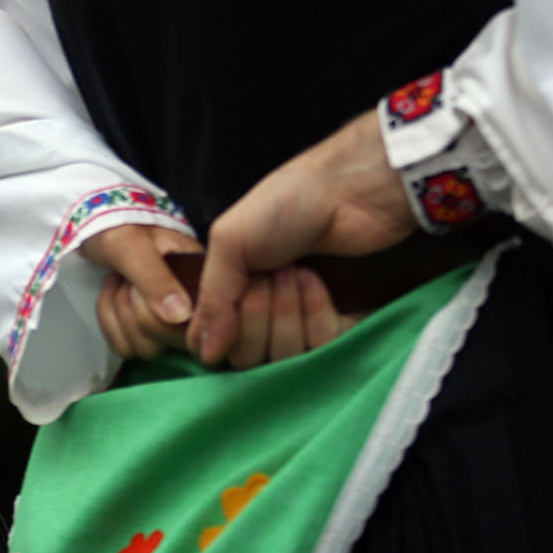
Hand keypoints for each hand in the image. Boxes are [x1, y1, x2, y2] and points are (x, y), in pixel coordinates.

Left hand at [82, 222, 202, 360]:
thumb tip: (181, 317)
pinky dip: (108, 320)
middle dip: (130, 308)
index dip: (155, 312)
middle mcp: (193, 309)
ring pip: (143, 348)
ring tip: (120, 282)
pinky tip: (113, 294)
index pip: (189, 328)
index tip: (138, 283)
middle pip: (162, 344)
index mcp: (202, 283)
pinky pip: (126, 347)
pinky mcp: (147, 330)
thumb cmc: (120, 228)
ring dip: (117, 312)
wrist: (100, 225)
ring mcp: (170, 323)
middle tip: (126, 278)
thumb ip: (155, 278)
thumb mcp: (133, 246)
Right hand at [191, 111, 411, 366]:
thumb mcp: (230, 242)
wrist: (348, 194)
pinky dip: (316, 315)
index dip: (219, 329)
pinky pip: (320, 349)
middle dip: (256, 315)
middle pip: (247, 357)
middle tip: (270, 274)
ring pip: (283, 357)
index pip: (212, 343)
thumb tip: (204, 355)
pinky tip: (318, 282)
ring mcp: (300, 324)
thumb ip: (212, 300)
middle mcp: (262, 314)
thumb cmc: (285, 207)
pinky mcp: (339, 327)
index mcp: (230, 292)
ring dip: (287, 312)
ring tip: (297, 271)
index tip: (232, 294)